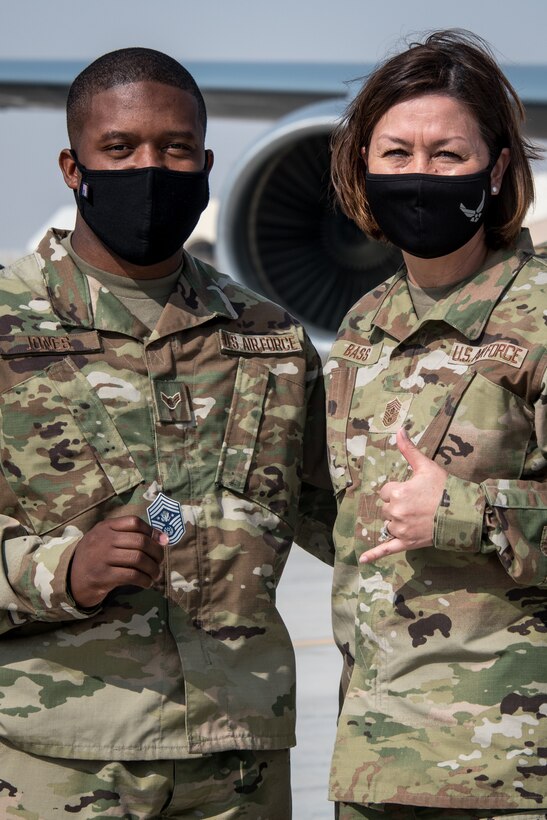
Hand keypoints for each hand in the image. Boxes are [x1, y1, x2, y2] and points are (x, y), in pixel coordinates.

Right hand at [69, 516, 168, 607]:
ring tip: (155, 574)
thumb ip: (129, 535)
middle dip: (156, 552)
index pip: (134, 522)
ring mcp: (102, 558)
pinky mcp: (103, 576)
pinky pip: (132, 576)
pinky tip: (147, 583)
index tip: (161, 541)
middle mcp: (103, 539)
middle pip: (140, 541)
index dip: (152, 531)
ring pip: (138, 559)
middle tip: (160, 561)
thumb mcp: (105, 539)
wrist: (71, 579)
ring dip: (153, 568)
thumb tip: (162, 538)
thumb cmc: (95, 557)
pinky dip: (144, 580)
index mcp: (105, 527)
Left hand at [360, 428, 447, 563]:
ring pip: (388, 524)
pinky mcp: (407, 543)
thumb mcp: (426, 466)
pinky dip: (375, 554)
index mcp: (397, 492)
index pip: (385, 491)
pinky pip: (387, 549)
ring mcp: (401, 529)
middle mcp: (396, 511)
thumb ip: (408, 449)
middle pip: (386, 508)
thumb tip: (398, 429)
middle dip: (397, 505)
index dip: (397, 490)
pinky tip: (363, 560)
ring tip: (417, 516)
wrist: (463, 513)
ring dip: (397, 521)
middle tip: (417, 503)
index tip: (412, 491)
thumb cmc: (445, 488)